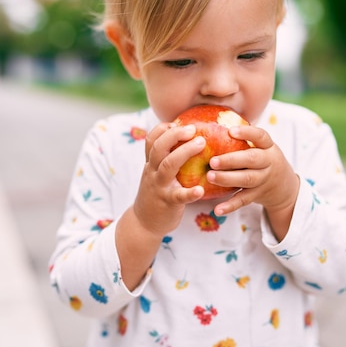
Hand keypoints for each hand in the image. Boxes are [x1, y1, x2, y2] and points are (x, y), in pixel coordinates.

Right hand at [133, 122, 206, 236]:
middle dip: (175, 135)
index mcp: (151, 164)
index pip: (151, 141)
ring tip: (201, 144)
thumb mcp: (155, 175)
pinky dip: (190, 192)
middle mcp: (152, 172)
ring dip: (184, 152)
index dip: (162, 129)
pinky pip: (179, 196)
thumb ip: (165, 160)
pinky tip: (200, 190)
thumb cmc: (157, 195)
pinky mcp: (168, 202)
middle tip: (193, 128)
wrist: (144, 224)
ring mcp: (159, 187)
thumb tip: (186, 140)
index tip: (176, 122)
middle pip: (159, 148)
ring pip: (167, 166)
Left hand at [207, 125, 298, 237]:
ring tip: (209, 177)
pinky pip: (243, 200)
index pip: (261, 136)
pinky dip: (230, 206)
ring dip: (228, 178)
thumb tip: (214, 119)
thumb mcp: (262, 148)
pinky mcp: (257, 195)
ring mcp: (263, 180)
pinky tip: (217, 209)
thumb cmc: (263, 160)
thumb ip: (245, 138)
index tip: (230, 130)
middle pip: (252, 159)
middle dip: (232, 159)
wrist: (284, 187)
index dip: (247, 133)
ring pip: (247, 179)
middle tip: (212, 161)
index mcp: (268, 147)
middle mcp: (268, 162)